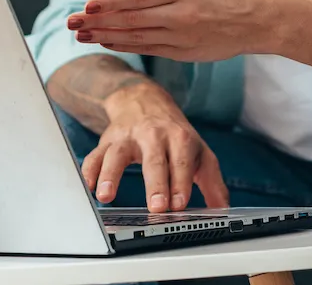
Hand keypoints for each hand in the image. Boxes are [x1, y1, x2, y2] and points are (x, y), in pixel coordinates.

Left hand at [69, 0, 277, 61]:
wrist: (254, 20)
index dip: (110, 2)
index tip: (87, 4)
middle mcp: (178, 13)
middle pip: (130, 19)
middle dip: (97, 21)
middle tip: (70, 22)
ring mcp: (180, 35)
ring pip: (135, 36)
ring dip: (105, 35)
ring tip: (81, 33)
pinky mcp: (182, 51)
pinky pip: (148, 48)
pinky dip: (125, 45)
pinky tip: (107, 41)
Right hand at [82, 81, 229, 211]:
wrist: (144, 100)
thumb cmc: (174, 133)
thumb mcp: (199, 152)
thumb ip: (212, 182)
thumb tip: (223, 210)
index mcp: (180, 139)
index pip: (182, 162)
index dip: (181, 183)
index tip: (179, 204)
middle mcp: (153, 136)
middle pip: (154, 161)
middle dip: (156, 184)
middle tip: (157, 206)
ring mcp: (128, 137)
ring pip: (118, 155)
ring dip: (112, 175)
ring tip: (107, 195)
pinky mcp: (108, 141)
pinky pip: (95, 155)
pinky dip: (90, 170)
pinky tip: (89, 186)